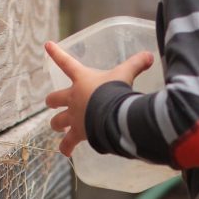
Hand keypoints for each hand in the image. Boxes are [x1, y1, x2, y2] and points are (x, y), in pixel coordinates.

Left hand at [44, 41, 153, 156]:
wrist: (112, 114)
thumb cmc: (116, 91)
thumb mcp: (126, 74)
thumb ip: (137, 64)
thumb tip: (150, 55)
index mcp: (82, 80)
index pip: (66, 62)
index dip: (56, 53)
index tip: (47, 45)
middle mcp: (73, 98)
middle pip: (53, 99)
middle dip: (52, 102)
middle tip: (53, 104)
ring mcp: (74, 117)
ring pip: (56, 122)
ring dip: (57, 125)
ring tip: (60, 129)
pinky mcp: (78, 133)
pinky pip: (68, 143)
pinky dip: (66, 148)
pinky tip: (66, 152)